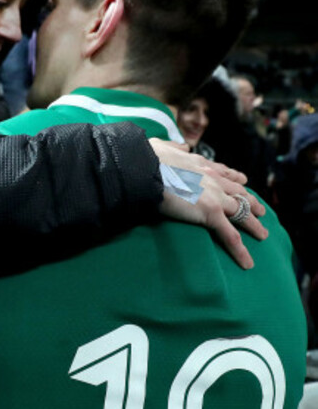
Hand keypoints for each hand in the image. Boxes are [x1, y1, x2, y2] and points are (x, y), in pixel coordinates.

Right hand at [149, 139, 266, 269]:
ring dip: (254, 224)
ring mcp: (215, 195)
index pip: (223, 171)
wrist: (144, 167)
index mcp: (200, 163)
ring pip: (242, 212)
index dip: (235, 177)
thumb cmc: (146, 158)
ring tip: (263, 234)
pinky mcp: (211, 212)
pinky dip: (240, 250)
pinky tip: (247, 262)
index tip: (243, 180)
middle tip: (261, 210)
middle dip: (251, 201)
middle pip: (239, 192)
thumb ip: (173, 147)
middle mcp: (212, 177)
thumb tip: (179, 146)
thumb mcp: (161, 146)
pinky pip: (229, 235)